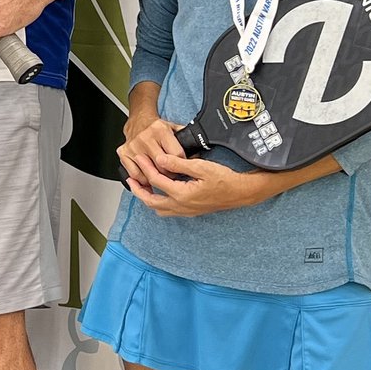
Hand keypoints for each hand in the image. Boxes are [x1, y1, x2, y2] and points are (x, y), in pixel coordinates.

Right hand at [115, 108, 185, 190]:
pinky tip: (148, 179)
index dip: (181, 164)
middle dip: (170, 174)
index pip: (175, 155)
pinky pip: (134, 174)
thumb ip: (185, 139)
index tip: (182, 167)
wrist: (138, 119)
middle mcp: (145, 138)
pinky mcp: (124, 153)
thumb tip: (197, 154)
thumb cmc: (157, 127)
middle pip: (162, 167)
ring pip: (148, 173)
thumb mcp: (174, 128)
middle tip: (173, 175)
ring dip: (156, 179)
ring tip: (162, 179)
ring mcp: (133, 147)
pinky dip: (142, 180)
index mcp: (160, 131)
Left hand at [123, 137, 272, 217]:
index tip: (140, 158)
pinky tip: (160, 191)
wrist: (240, 193)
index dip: (146, 167)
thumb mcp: (201, 167)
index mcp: (182, 195)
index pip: (156, 181)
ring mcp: (186, 211)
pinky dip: (159, 201)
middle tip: (130, 178)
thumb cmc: (225, 179)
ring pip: (158, 208)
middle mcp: (181, 206)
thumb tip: (160, 159)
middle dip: (139, 190)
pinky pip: (168, 210)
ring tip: (142, 185)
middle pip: (151, 201)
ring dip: (148, 197)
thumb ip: (178, 164)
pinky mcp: (190, 211)